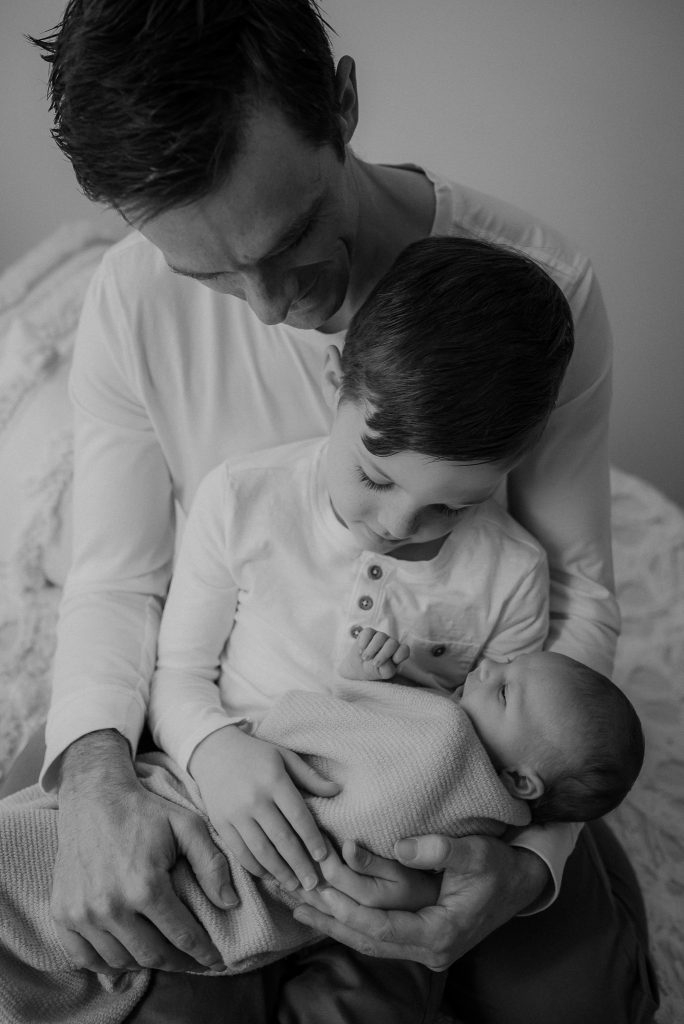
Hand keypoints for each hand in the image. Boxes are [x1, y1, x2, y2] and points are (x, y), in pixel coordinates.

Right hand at [52, 730, 235, 973]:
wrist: (93, 796)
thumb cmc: (144, 811)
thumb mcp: (187, 826)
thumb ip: (212, 864)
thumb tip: (230, 903)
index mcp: (145, 886)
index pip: (182, 936)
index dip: (203, 952)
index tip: (216, 960)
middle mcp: (111, 906)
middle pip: (152, 955)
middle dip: (179, 963)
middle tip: (193, 961)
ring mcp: (83, 913)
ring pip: (120, 960)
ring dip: (145, 963)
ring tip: (162, 955)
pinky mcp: (62, 913)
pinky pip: (85, 957)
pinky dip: (106, 964)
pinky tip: (125, 956)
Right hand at [189, 725, 339, 891]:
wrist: (213, 751)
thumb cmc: (255, 754)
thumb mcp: (284, 756)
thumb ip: (310, 776)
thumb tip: (338, 790)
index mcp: (273, 780)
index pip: (298, 816)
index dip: (312, 839)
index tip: (323, 857)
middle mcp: (254, 798)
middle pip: (282, 838)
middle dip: (300, 864)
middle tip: (314, 884)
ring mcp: (235, 813)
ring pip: (261, 850)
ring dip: (280, 871)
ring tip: (295, 885)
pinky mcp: (221, 823)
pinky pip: (240, 851)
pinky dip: (256, 867)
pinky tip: (270, 875)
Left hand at [292, 834, 548, 970]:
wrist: (520, 885)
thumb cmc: (499, 866)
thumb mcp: (476, 852)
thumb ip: (440, 850)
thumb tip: (400, 845)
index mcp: (441, 933)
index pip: (383, 928)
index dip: (350, 911)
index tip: (321, 893)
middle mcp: (429, 950)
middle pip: (367, 939)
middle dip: (329, 919)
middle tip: (294, 897)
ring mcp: (423, 950)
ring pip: (367, 941)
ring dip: (331, 923)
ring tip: (295, 904)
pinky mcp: (417, 941)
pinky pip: (374, 936)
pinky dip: (346, 923)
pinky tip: (321, 911)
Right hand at [339, 627, 409, 680]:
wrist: (359, 667)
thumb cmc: (375, 670)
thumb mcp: (383, 674)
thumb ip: (387, 669)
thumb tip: (384, 661)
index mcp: (398, 653)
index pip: (404, 650)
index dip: (399, 655)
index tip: (392, 662)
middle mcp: (391, 643)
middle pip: (392, 643)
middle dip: (383, 655)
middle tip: (374, 664)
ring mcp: (380, 637)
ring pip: (380, 637)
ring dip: (371, 649)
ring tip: (365, 658)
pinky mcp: (369, 632)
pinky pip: (368, 632)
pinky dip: (364, 642)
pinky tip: (361, 649)